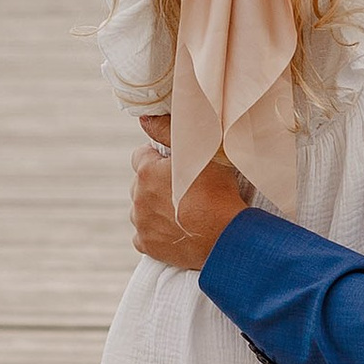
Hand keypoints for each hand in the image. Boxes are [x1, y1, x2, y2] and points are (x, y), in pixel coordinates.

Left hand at [131, 140, 248, 271]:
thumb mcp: (200, 151)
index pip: (140, 156)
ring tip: (184, 210)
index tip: (177, 165)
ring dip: (156, 207)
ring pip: (142, 209)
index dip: (159, 158)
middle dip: (156, 183)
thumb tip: (144, 118)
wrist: (226, 236)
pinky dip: (157, 232)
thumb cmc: (218, 191)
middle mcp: (137, 197)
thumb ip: (168, 131)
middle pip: (141, 184)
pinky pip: (145, 234)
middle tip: (185, 188)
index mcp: (146, 172)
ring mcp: (141, 223)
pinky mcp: (146, 245)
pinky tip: (177, 229)